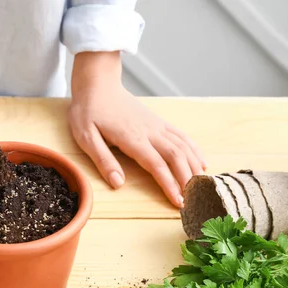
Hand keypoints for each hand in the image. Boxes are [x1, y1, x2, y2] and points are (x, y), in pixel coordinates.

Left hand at [69, 51, 205, 207]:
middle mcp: (149, 131)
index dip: (169, 185)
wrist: (97, 83)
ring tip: (201, 186)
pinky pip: (181, 136)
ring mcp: (156, 125)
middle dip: (187, 179)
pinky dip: (194, 149)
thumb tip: (118, 183)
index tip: (178, 202)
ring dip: (194, 166)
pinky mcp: (158, 121)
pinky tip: (201, 162)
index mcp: (132, 138)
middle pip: (176, 156)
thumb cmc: (88, 111)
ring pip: (183, 146)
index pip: (157, 165)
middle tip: (192, 200)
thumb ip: (103, 160)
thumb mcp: (86, 137)